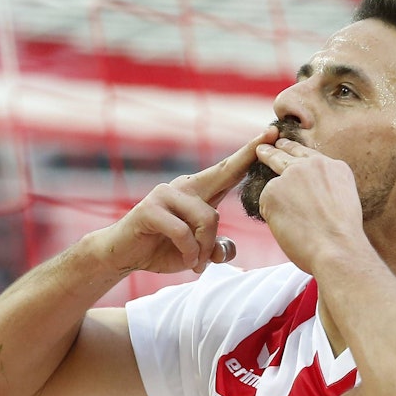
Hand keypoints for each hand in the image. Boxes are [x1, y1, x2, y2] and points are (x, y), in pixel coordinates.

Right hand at [97, 127, 277, 274]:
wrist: (123, 255)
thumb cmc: (161, 248)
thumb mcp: (197, 252)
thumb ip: (215, 248)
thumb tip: (226, 251)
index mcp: (198, 192)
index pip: (228, 171)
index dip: (249, 153)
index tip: (272, 132)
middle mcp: (184, 187)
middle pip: (223, 173)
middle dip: (248, 155)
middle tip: (271, 134)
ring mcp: (166, 194)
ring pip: (208, 218)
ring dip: (206, 248)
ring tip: (198, 264)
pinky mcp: (150, 208)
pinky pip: (183, 231)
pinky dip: (190, 252)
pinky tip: (187, 262)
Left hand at [255, 139, 366, 273]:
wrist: (338, 248)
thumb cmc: (343, 237)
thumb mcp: (343, 201)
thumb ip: (326, 190)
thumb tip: (309, 196)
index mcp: (334, 168)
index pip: (308, 154)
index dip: (294, 150)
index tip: (284, 145)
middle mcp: (312, 165)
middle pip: (286, 154)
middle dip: (272, 151)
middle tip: (261, 149)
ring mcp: (291, 176)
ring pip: (274, 182)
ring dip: (273, 196)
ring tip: (278, 207)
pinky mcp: (272, 191)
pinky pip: (265, 203)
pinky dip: (271, 217)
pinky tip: (286, 228)